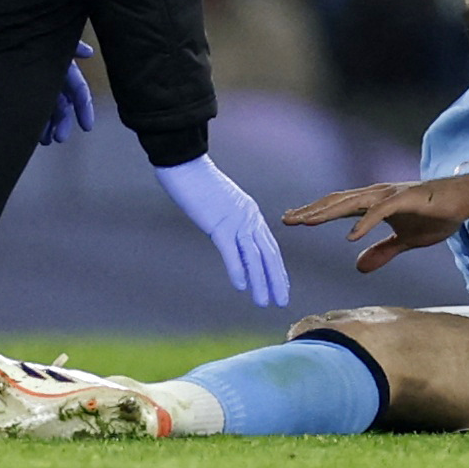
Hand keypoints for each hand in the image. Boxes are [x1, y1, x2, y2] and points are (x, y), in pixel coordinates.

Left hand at [38, 42, 94, 146]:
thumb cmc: (28, 33)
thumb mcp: (51, 40)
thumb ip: (71, 46)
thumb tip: (89, 52)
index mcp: (64, 68)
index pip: (79, 91)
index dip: (85, 108)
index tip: (87, 127)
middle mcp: (54, 79)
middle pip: (64, 106)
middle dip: (64, 123)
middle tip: (60, 138)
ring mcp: (37, 87)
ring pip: (48, 112)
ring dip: (49, 128)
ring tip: (44, 140)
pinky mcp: (20, 94)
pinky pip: (30, 111)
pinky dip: (33, 124)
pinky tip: (30, 135)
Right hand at [153, 156, 288, 308]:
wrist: (186, 165)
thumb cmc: (198, 183)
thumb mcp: (219, 205)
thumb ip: (228, 222)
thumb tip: (228, 238)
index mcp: (250, 213)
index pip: (269, 246)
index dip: (276, 268)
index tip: (281, 286)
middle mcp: (249, 218)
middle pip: (268, 253)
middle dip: (276, 280)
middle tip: (282, 301)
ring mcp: (235, 220)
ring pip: (254, 256)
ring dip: (260, 281)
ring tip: (264, 302)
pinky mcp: (218, 223)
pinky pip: (231, 250)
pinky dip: (238, 269)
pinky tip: (242, 286)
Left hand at [281, 177, 468, 274]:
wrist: (465, 199)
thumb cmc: (436, 215)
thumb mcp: (406, 241)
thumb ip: (382, 251)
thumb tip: (358, 266)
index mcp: (375, 204)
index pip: (338, 208)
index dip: (315, 213)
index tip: (292, 220)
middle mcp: (377, 195)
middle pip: (337, 203)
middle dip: (311, 211)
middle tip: (286, 220)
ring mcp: (391, 195)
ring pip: (352, 203)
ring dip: (328, 212)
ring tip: (306, 222)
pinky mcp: (406, 199)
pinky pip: (381, 212)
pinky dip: (364, 223)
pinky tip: (351, 235)